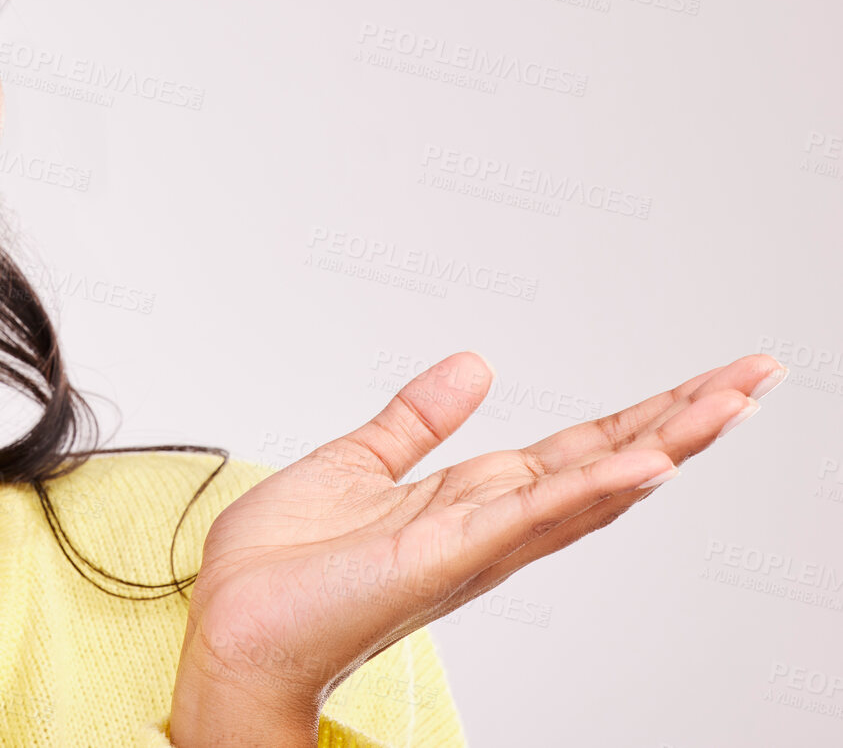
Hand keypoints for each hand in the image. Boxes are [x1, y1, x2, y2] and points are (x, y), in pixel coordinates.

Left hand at [168, 349, 781, 746]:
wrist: (233, 626)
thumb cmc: (281, 568)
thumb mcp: (356, 464)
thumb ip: (415, 420)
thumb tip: (473, 365)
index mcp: (469, 501)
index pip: (575, 449)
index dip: (642, 414)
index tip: (709, 379)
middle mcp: (487, 526)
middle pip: (604, 464)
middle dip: (682, 421)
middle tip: (759, 375)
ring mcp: (473, 545)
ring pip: (587, 488)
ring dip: (663, 445)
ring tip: (734, 403)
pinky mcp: (441, 557)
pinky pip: (527, 518)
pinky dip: (587, 491)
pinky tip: (646, 464)